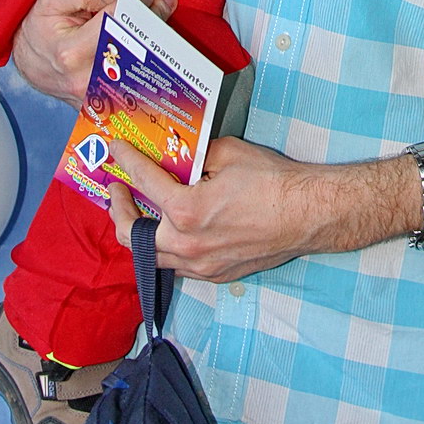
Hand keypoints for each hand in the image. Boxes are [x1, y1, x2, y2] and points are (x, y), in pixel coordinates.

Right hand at [12, 0, 176, 104]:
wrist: (28, 60)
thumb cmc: (39, 27)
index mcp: (72, 53)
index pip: (118, 21)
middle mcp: (87, 78)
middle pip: (135, 45)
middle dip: (153, 18)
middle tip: (162, 0)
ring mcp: (98, 93)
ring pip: (139, 64)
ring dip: (154, 37)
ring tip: (159, 12)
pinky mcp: (106, 99)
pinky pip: (134, 76)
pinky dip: (145, 54)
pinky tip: (148, 37)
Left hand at [108, 135, 315, 280]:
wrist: (307, 214)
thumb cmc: (272, 181)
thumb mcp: (228, 153)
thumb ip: (196, 155)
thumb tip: (180, 154)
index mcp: (186, 211)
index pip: (143, 181)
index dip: (126, 161)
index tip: (116, 149)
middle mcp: (186, 245)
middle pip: (131, 234)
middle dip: (119, 210)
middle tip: (119, 189)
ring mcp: (200, 265)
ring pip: (152, 256)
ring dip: (141, 233)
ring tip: (140, 212)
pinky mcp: (215, 274)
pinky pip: (178, 265)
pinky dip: (167, 248)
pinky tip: (173, 231)